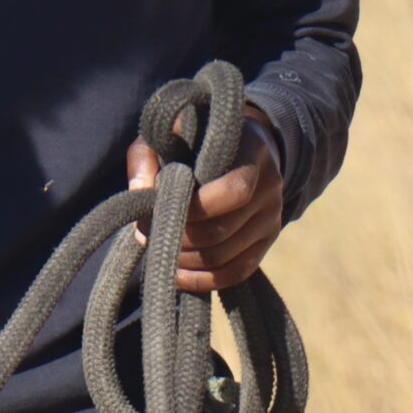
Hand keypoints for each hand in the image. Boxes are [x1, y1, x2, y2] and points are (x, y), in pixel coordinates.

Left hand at [126, 109, 283, 293]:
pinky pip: (237, 273)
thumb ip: (148, 156)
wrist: (240, 146)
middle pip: (223, 230)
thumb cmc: (195, 137)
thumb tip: (141, 195)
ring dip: (185, 260)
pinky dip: (203, 280)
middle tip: (146, 234)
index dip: (195, 208)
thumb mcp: (168, 132)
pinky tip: (177, 273)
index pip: (234, 191)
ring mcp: (271, 219)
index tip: (158, 209)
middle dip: (178, 237)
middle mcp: (269, 188)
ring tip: (157, 249)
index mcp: (252, 153)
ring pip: (225, 256)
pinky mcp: (266, 242)